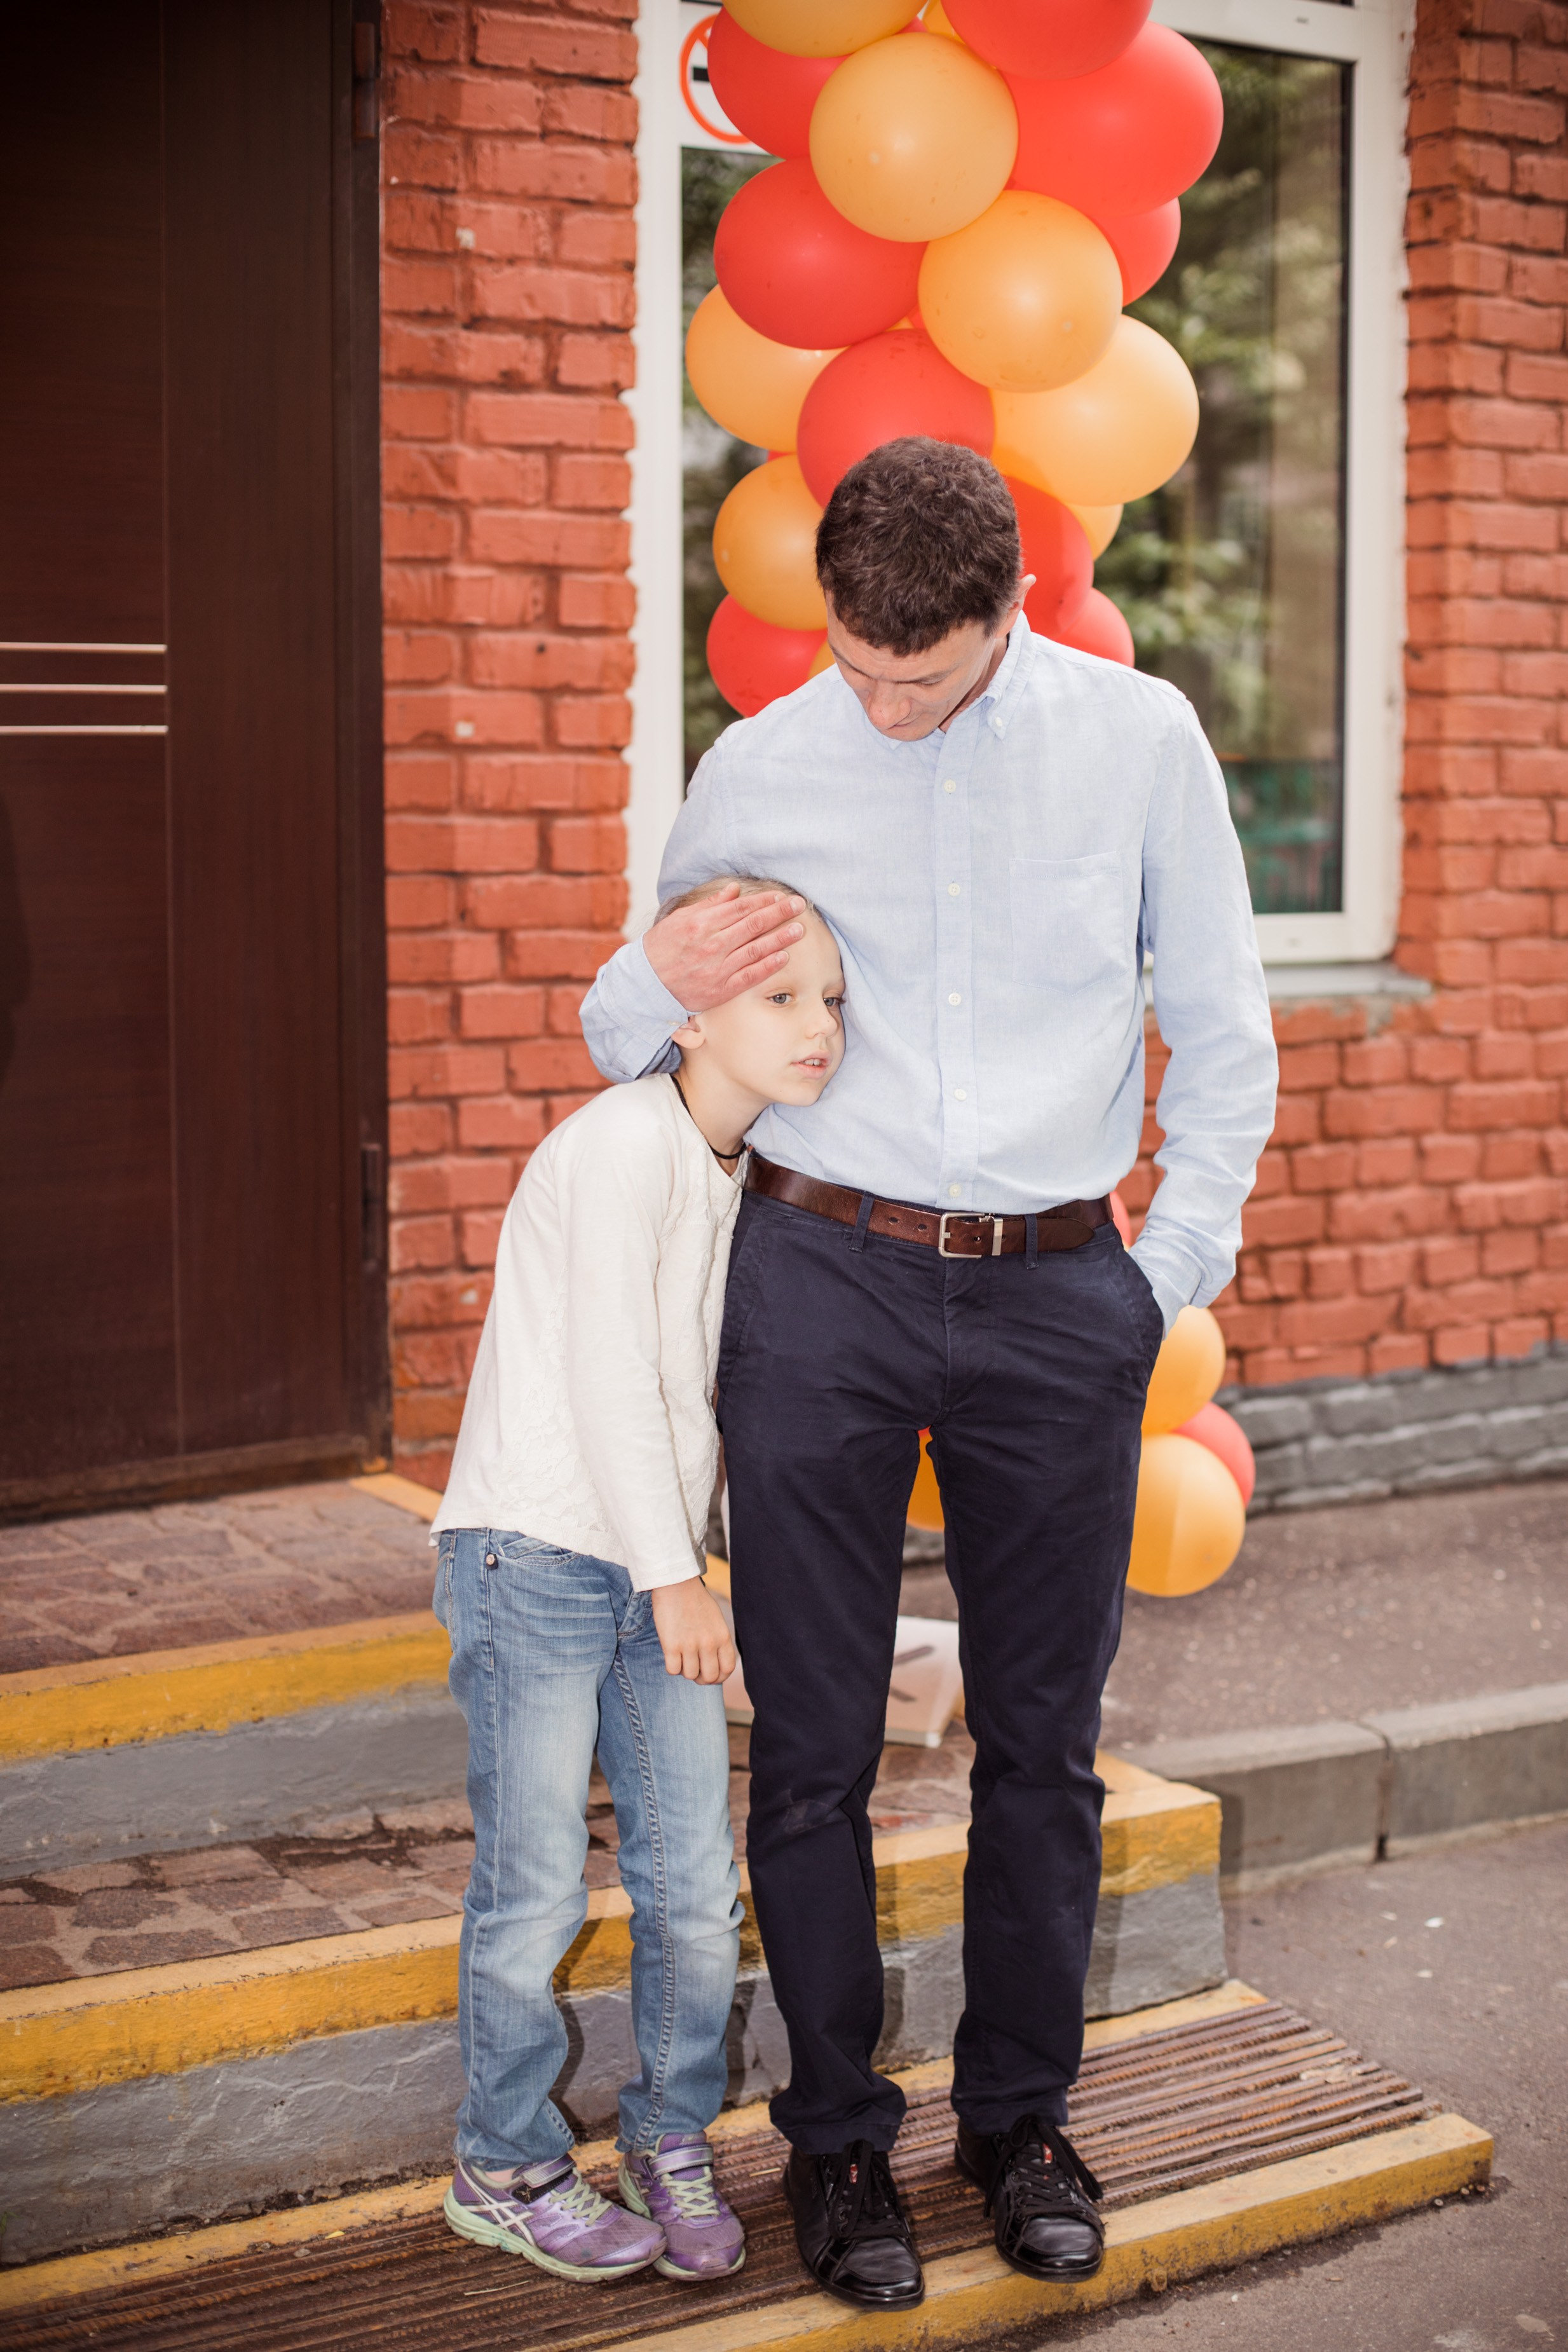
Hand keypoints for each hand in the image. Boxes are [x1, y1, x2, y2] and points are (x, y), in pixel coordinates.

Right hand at [645, 884, 805, 1013]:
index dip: (764, 901)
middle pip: (754, 925)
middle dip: (779, 913)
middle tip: (799, 905)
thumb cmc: (662, 948)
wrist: (647, 985)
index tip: (781, 896)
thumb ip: (709, 905)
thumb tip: (734, 890)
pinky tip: (784, 956)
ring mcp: (718, 968)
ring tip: (799, 929)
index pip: (741, 909)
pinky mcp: (721, 989)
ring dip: (781, 938)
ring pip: (756, 949)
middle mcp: (712, 944)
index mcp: (702, 924)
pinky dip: (768, 966)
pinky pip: (750, 976)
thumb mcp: (680, 919)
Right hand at [650, 1577, 737, 1683]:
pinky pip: (673, 1670)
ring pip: (690, 1675)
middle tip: (694, 1668)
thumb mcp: (716, 1620)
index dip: (719, 1676)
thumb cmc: (695, 1600)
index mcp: (722, 1636)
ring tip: (681, 1656)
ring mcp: (690, 1645)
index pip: (728, 1669)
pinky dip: (671, 1666)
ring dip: (685, 1669)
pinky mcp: (671, 1645)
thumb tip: (714, 1662)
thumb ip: (717, 1640)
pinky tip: (671, 1654)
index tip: (710, 1674)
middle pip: (710, 1677)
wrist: (676, 1583)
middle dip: (701, 1677)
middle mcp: (709, 1643)